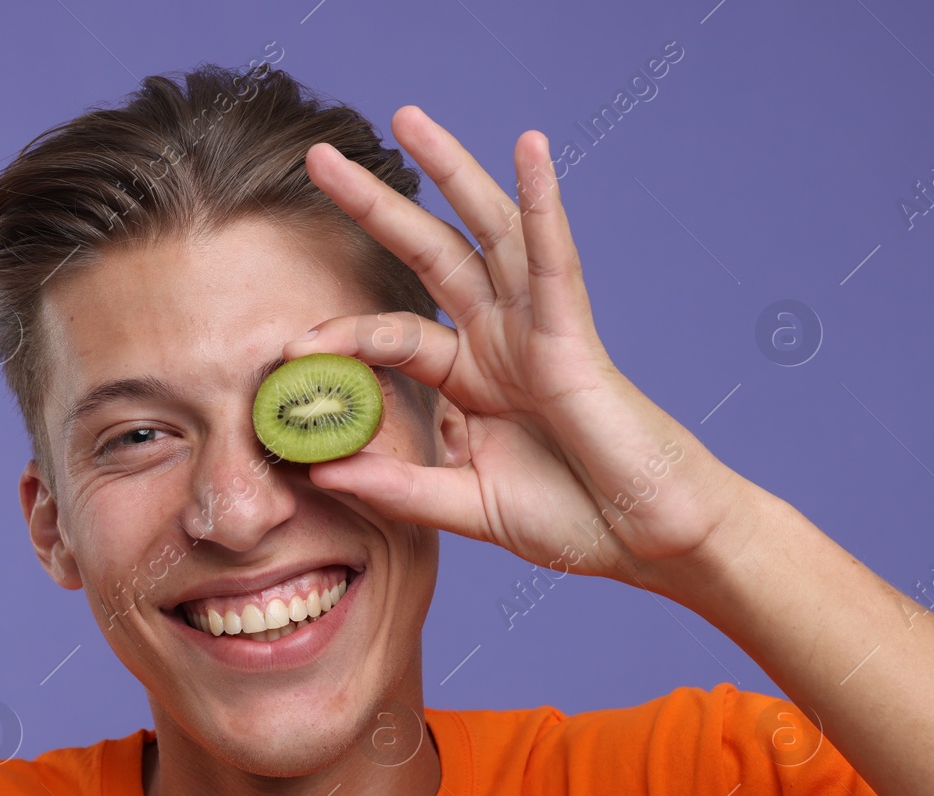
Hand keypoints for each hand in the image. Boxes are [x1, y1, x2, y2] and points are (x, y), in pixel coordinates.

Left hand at [283, 107, 748, 586]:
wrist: (646, 538)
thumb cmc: (572, 517)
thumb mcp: (467, 504)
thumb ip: (399, 488)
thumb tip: (321, 471)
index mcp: (470, 378)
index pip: (390, 337)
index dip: (338, 337)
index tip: (286, 351)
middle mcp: (499, 339)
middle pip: (428, 254)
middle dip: (376, 205)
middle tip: (320, 158)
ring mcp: (537, 330)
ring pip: (487, 233)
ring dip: (450, 171)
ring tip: (406, 118)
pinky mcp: (575, 336)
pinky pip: (555, 260)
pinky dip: (543, 203)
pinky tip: (528, 148)